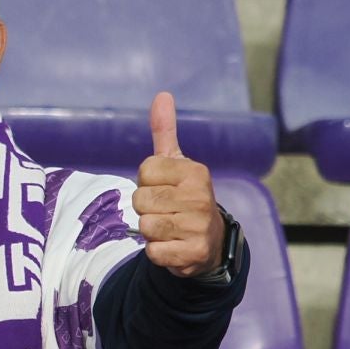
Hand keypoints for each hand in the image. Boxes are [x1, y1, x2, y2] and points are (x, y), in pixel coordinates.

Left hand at [134, 92, 223, 276]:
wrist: (209, 241)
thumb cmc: (184, 196)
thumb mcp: (176, 163)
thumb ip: (164, 131)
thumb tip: (162, 95)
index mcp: (196, 172)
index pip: (144, 172)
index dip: (147, 183)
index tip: (165, 188)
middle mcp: (200, 197)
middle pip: (140, 200)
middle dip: (147, 208)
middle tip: (167, 211)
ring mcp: (198, 227)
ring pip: (145, 225)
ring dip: (151, 231)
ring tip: (170, 228)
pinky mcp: (192, 254)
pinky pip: (152, 252)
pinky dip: (157, 252)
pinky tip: (174, 246)